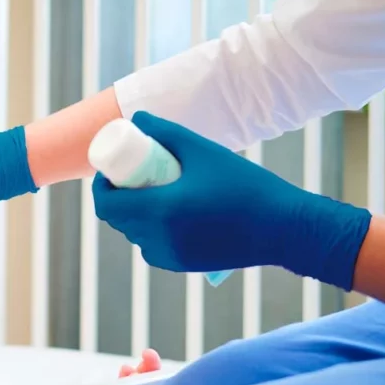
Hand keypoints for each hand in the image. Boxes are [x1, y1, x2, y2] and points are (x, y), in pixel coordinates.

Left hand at [92, 111, 371, 290]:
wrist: (282, 228)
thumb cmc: (245, 186)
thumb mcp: (203, 151)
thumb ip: (167, 133)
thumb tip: (138, 119)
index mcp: (160, 210)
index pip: (107, 204)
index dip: (102, 186)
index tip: (113, 170)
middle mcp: (159, 239)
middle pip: (117, 220)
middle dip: (117, 197)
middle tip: (132, 176)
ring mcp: (171, 256)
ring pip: (134, 235)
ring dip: (133, 215)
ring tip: (150, 191)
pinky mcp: (184, 266)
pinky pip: (153, 248)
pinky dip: (150, 232)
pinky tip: (165, 215)